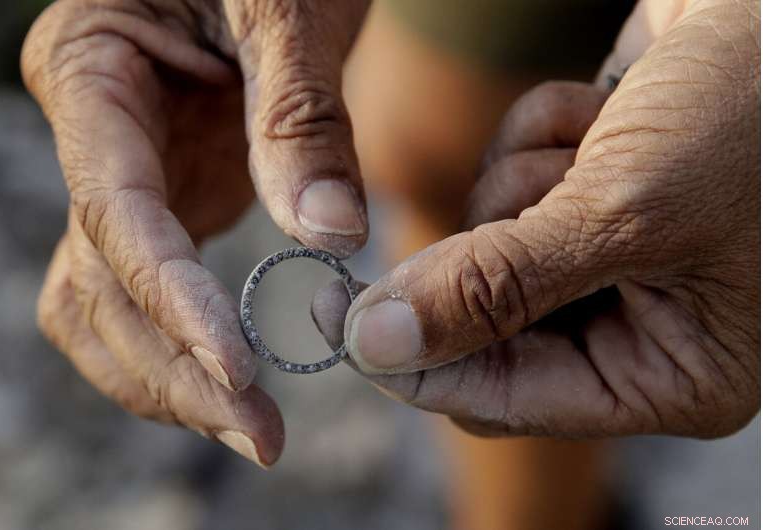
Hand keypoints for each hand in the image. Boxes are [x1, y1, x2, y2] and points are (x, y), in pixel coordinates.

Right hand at [24, 0, 369, 465]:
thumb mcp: (288, 6)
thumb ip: (299, 116)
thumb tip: (330, 236)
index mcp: (90, 71)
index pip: (114, 211)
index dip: (170, 299)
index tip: (237, 370)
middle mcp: (92, 137)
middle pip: (100, 281)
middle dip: (172, 366)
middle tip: (258, 433)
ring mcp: (126, 175)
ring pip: (104, 304)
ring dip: (165, 377)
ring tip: (248, 429)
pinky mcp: (168, 199)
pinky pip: (148, 292)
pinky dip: (181, 346)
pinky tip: (233, 384)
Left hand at [313, 0, 759, 437]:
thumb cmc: (750, 116)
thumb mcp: (621, 215)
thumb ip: (493, 290)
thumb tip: (376, 346)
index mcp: (670, 375)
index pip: (500, 399)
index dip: (413, 362)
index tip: (334, 315)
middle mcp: (637, 329)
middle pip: (484, 325)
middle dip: (494, 248)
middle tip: (531, 195)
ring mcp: (608, 258)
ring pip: (485, 245)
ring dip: (526, 178)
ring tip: (609, 138)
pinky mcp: (584, 192)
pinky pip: (508, 177)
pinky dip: (541, 133)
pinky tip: (609, 109)